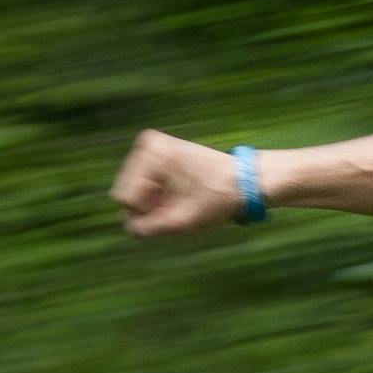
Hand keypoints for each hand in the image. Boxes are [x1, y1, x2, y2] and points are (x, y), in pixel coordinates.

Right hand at [112, 129, 251, 238]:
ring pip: (136, 193)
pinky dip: (159, 198)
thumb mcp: (184, 221)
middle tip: (181, 205)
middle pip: (129, 195)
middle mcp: (147, 144)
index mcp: (152, 152)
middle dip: (151, 208)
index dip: (150, 213)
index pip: (126, 199)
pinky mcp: (158, 156)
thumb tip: (130, 229)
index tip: (177, 206)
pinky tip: (180, 196)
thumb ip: (150, 229)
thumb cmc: (219, 197)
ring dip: (155, 205)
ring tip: (183, 200)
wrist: (245, 180)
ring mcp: (152, 149)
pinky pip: (144, 188)